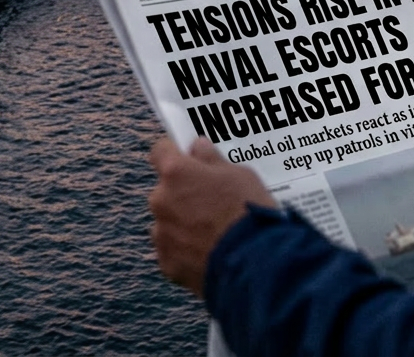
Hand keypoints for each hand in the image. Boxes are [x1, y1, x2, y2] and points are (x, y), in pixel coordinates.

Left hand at [149, 136, 274, 297]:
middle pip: (165, 190)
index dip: (174, 153)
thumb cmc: (248, 213)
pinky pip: (173, 249)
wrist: (253, 266)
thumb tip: (198, 148)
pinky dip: (186, 250)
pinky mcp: (167, 264)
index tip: (186, 158)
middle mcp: (161, 201)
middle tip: (211, 201)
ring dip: (182, 222)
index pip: (160, 151)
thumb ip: (212, 159)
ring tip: (212, 231)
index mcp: (176, 172)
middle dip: (183, 193)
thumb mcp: (239, 174)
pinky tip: (209, 252)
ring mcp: (162, 234)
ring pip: (168, 221)